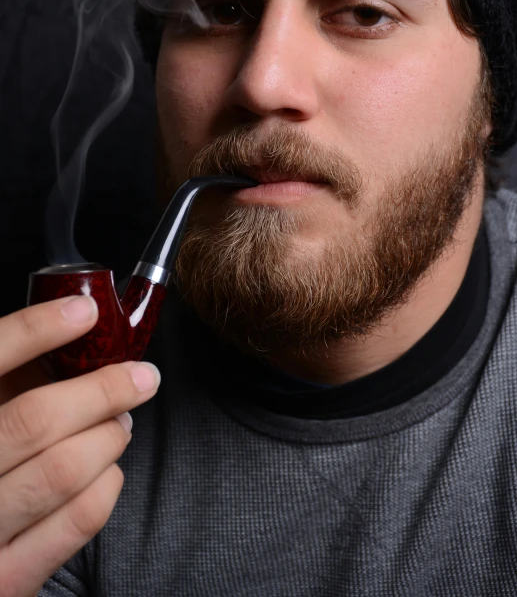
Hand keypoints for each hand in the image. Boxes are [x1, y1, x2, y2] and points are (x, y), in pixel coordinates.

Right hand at [0, 295, 160, 596]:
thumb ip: (3, 384)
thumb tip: (59, 341)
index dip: (35, 329)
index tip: (82, 310)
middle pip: (36, 420)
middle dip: (103, 389)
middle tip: (140, 376)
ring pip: (64, 469)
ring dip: (110, 435)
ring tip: (121, 421)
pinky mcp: (8, 582)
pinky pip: (78, 520)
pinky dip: (107, 483)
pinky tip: (106, 469)